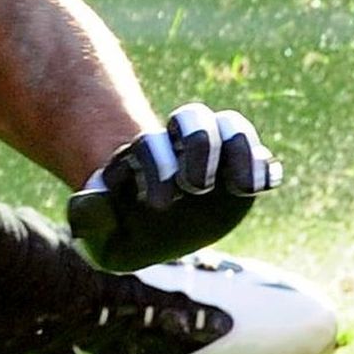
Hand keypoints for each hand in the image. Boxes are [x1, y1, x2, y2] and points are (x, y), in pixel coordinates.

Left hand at [66, 104, 282, 272]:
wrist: (151, 230)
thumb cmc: (121, 231)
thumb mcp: (100, 236)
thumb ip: (91, 221)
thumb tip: (89, 204)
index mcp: (141, 159)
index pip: (149, 146)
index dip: (157, 167)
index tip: (157, 206)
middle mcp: (177, 147)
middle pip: (191, 117)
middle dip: (200, 147)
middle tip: (196, 185)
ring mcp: (212, 155)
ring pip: (227, 124)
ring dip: (239, 146)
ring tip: (243, 186)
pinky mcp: (238, 172)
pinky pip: (257, 153)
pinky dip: (264, 165)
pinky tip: (263, 186)